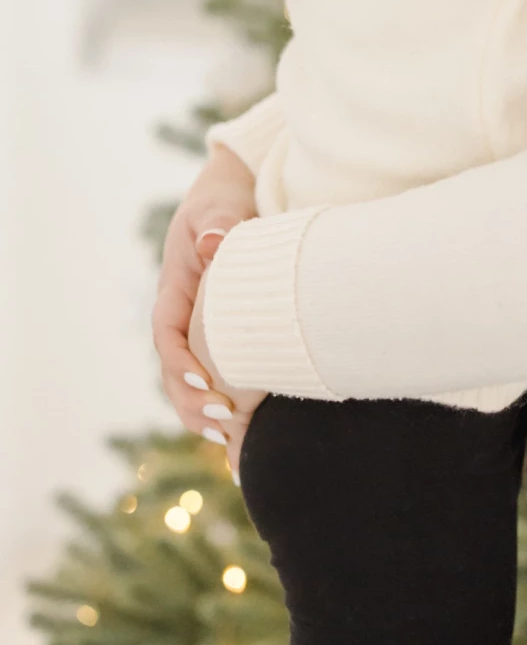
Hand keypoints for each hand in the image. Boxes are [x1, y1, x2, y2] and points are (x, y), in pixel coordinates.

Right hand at [152, 145, 257, 471]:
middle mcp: (182, 317)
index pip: (167, 333)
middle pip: (175, 370)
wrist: (233, 199)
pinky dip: (224, 407)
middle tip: (225, 423)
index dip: (181, 361)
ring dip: (205, 415)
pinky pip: (217, 377)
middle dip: (193, 401)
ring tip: (231, 445)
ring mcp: (199, 331)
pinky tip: (242, 437)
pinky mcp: (222, 339)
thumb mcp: (217, 208)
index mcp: (174, 290)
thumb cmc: (223, 202)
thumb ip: (216, 225)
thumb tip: (212, 242)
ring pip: (191, 382)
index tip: (207, 381)